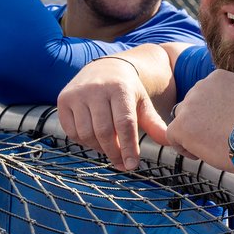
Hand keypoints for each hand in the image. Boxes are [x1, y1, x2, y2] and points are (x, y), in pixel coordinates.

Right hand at [58, 54, 169, 170]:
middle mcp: (96, 89)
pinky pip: (71, 132)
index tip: (132, 165)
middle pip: (104, 131)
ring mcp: (76, 94)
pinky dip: (84, 142)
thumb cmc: (127, 91)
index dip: (128, 147)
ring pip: (86, 134)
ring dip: (99, 148)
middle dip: (115, 152)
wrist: (104, 68)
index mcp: (120, 89)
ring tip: (111, 149)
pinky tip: (95, 139)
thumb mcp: (143, 103)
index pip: (124, 123)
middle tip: (123, 164)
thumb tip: (170, 142)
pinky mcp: (63, 100)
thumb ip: (154, 123)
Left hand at [167, 55, 233, 171]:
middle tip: (226, 136)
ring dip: (195, 135)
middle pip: (193, 109)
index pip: (207, 98)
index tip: (232, 124)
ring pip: (183, 123)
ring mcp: (188, 106)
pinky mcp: (180, 126)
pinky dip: (185, 147)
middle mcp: (199, 86)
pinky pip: (174, 138)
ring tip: (216, 144)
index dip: (217, 114)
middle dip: (204, 124)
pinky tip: (204, 151)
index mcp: (217, 77)